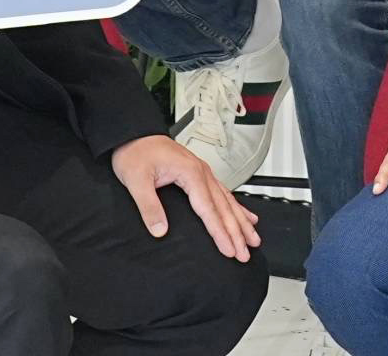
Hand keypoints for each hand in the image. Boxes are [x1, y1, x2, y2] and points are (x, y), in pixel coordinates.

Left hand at [109, 135, 259, 261]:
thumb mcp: (136, 180)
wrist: (134, 135)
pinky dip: (236, 206)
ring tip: (253, 239)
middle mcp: (200, 171)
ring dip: (241, 221)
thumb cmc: (136, 153)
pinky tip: (246, 215)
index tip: (229, 249)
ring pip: (228, 200)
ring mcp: (202, 171)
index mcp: (189, 172)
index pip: (209, 209)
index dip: (220, 232)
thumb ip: (149, 206)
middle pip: (224, 206)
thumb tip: (160, 230)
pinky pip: (223, 192)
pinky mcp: (198, 173)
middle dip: (237, 232)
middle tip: (245, 253)